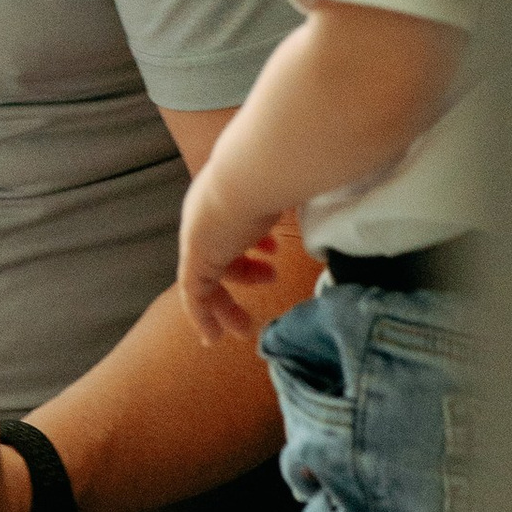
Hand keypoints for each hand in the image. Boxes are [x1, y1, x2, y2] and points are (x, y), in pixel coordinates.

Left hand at [177, 168, 295, 345]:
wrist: (251, 174)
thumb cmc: (277, 175)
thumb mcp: (287, 186)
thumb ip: (295, 193)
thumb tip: (318, 189)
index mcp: (225, 197)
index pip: (231, 227)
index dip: (250, 244)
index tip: (272, 255)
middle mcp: (206, 216)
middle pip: (217, 254)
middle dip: (242, 274)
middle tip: (269, 282)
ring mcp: (198, 238)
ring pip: (205, 279)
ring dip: (225, 304)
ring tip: (246, 324)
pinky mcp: (196, 259)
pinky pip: (194, 294)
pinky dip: (202, 316)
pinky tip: (212, 338)